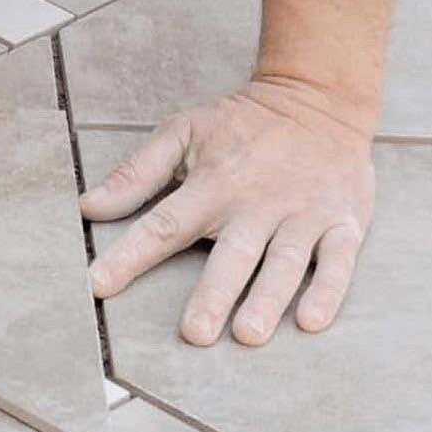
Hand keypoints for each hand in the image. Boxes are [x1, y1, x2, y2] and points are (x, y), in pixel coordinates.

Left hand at [79, 80, 375, 346]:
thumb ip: (135, 174)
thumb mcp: (183, 132)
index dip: (130, 256)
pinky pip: (338, 260)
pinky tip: (311, 321)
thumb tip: (88, 206)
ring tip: (247, 334)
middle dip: (214, 294)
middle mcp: (257, 202)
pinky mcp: (343, 221)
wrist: (320, 97)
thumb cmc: (243, 125)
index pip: (164, 225)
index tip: (99, 285)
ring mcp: (303, 213)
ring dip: (268, 299)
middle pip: (233, 253)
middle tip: (194, 332)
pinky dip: (328, 290)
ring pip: (285, 261)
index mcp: (213, 183)